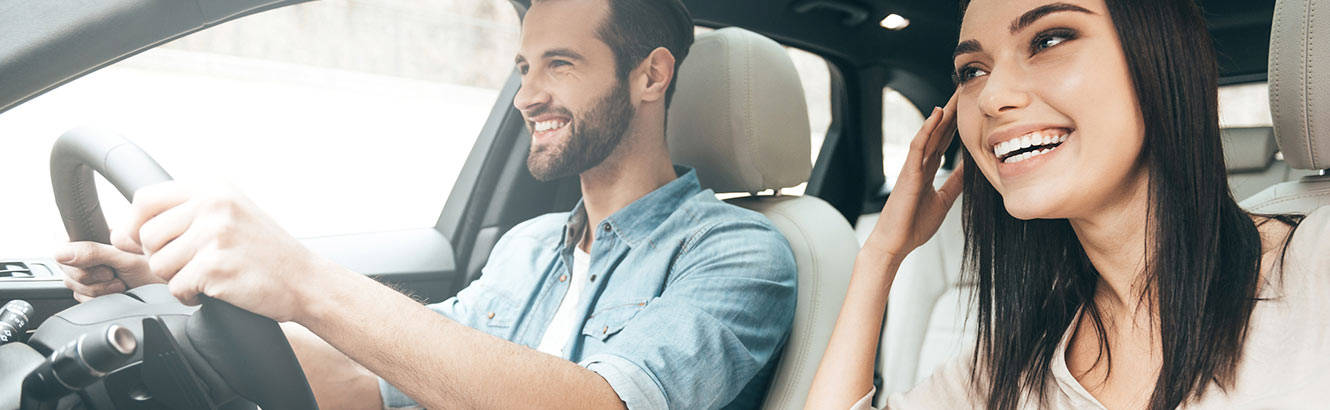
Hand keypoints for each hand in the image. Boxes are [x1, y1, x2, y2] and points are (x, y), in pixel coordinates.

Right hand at [55, 236, 160, 301]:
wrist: (169, 288)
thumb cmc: (157, 268)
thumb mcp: (126, 259)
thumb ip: (94, 253)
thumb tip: (60, 252)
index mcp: (98, 235)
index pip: (65, 243)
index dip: (73, 258)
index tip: (93, 266)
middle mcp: (92, 251)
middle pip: (66, 267)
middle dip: (89, 278)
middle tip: (112, 275)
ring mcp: (92, 270)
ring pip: (72, 284)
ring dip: (97, 289)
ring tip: (120, 283)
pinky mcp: (95, 286)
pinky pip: (81, 296)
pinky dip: (98, 298)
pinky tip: (116, 293)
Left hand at [116, 180, 335, 322]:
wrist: (305, 280)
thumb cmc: (264, 251)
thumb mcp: (229, 212)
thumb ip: (181, 213)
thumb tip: (120, 234)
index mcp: (213, 186)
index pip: (145, 199)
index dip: (134, 225)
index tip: (141, 244)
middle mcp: (213, 204)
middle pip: (148, 236)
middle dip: (162, 257)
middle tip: (192, 264)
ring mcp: (215, 234)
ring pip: (159, 264)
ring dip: (177, 278)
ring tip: (208, 275)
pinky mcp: (215, 265)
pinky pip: (176, 287)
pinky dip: (190, 295)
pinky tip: (215, 289)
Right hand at [862, 92, 963, 265]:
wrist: (894, 244)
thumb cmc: (913, 226)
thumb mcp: (943, 200)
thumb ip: (955, 183)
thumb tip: (971, 169)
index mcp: (928, 171)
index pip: (946, 141)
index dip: (957, 124)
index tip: (970, 108)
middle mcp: (921, 164)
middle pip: (939, 132)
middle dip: (953, 112)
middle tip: (965, 90)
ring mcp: (913, 166)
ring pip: (930, 133)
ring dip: (943, 113)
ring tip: (955, 94)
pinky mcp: (908, 172)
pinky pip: (919, 145)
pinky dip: (928, 128)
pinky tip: (937, 113)